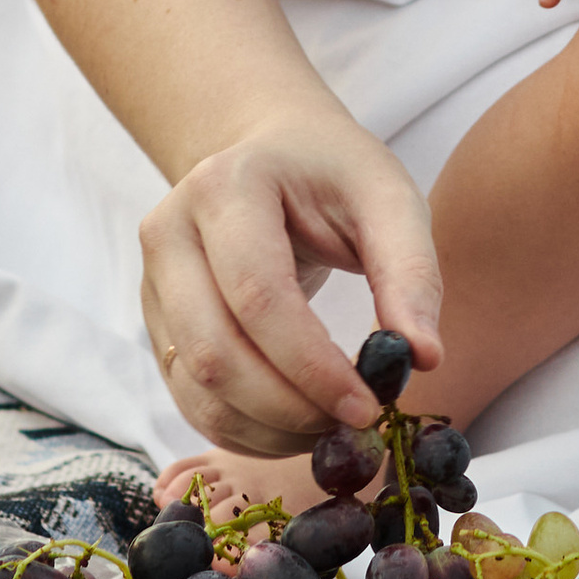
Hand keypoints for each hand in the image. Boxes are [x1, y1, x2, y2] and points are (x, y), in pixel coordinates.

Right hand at [140, 93, 444, 457]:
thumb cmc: (334, 172)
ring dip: (266, 429)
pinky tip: (295, 427)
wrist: (274, 149)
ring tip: (331, 429)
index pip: (259, 296)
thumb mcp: (388, 199)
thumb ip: (410, 273)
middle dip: (289, 408)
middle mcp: (171, 231)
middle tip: (354, 426)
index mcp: (224, 186)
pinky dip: (243, 429)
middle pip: (215, 351)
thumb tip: (425, 358)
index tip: (369, 406)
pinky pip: (189, 397)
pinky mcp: (158, 322)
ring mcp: (154, 281)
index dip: (312, 365)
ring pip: (196, 386)